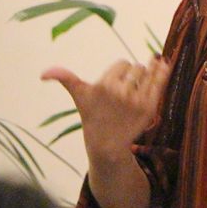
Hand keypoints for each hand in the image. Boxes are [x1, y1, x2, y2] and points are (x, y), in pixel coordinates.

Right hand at [42, 57, 170, 161]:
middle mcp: (122, 92)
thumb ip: (64, 78)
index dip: (120, 71)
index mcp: (105, 85)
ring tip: (142, 82)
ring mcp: (137, 101)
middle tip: (126, 88)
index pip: (122, 63)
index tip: (115, 82)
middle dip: (134, 74)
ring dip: (148, 74)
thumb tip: (42, 73)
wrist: (106, 144)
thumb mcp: (78, 95)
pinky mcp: (150, 109)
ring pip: (148, 73)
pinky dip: (163, 72)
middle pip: (137, 67)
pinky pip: (160, 83)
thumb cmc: (92, 115)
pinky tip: (164, 64)